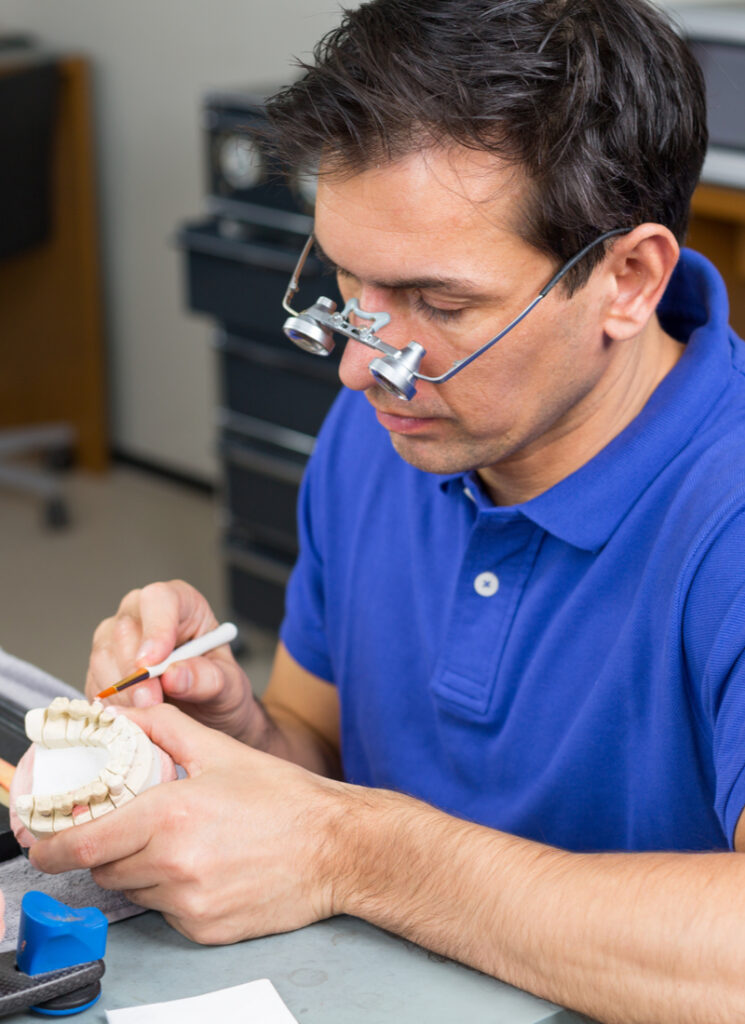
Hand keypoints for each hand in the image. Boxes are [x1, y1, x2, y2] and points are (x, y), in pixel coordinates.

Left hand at [29, 705, 346, 944]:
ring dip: (140, 867)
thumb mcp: (222, 750)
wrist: (336, 848)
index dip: (53, 844)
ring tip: (179, 842)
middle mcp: (175, 864)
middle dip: (107, 846)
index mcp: (172, 816)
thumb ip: (165, 727)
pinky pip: (165, 910)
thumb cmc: (286, 800)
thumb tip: (126, 713)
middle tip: (131, 825)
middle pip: (104, 866)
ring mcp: (189, 901)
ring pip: (133, 888)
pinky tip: (203, 866)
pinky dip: (171, 890)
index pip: (86, 842)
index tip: (42, 839)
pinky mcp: (204, 928)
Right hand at [85, 580, 264, 743]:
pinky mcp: (101, 667)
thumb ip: (208, 679)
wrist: (206, 717)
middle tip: (153, 703)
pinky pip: (95, 682)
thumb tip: (174, 675)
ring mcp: (117, 638)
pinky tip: (135, 716)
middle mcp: (144, 614)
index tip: (153, 663)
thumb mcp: (230, 688)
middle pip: (125, 629)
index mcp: (182, 604)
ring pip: (104, 656)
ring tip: (149, 713)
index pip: (159, 599)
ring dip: (123, 692)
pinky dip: (112, 704)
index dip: (155, 628)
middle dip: (137, 673)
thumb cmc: (220, 691)